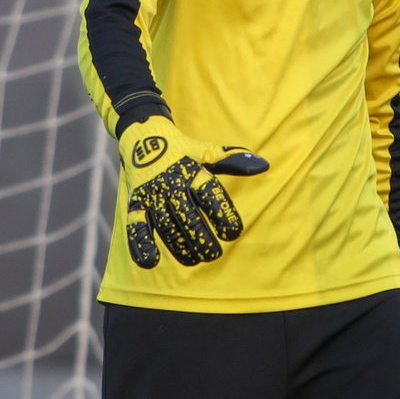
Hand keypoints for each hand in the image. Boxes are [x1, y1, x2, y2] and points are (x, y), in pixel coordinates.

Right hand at [119, 117, 268, 267]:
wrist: (143, 137)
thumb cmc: (183, 152)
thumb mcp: (207, 153)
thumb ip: (234, 162)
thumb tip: (264, 166)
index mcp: (193, 171)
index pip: (210, 195)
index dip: (223, 215)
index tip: (233, 233)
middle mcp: (171, 184)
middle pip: (189, 217)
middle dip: (203, 239)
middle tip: (214, 254)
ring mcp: (152, 195)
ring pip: (167, 227)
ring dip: (181, 248)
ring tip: (195, 259)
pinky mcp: (135, 204)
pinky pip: (136, 226)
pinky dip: (141, 245)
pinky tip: (152, 261)